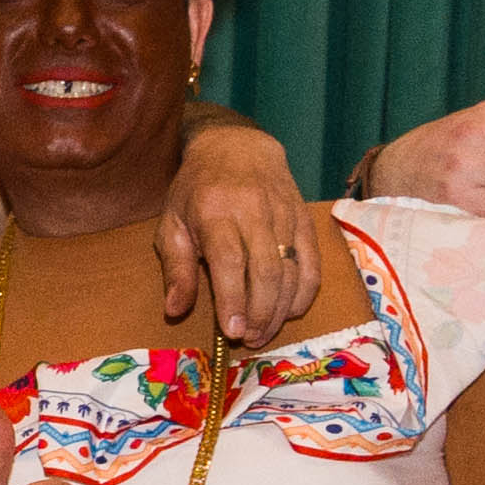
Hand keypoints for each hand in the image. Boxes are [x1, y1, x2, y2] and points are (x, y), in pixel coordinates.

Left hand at [158, 120, 317, 339]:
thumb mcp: (172, 222)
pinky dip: (305, 291)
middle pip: (265, 270)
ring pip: (291, 269)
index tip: (232, 331)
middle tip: (249, 339)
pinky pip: (312, 261)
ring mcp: (284, 215)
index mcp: (215, 212)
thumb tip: (174, 311)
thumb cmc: (197, 190)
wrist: (237, 146)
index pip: (229, 260)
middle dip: (259, 312)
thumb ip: (175, 268)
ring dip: (280, 309)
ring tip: (264, 332)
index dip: (233, 299)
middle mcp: (253, 212)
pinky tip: (290, 311)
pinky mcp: (304, 219)